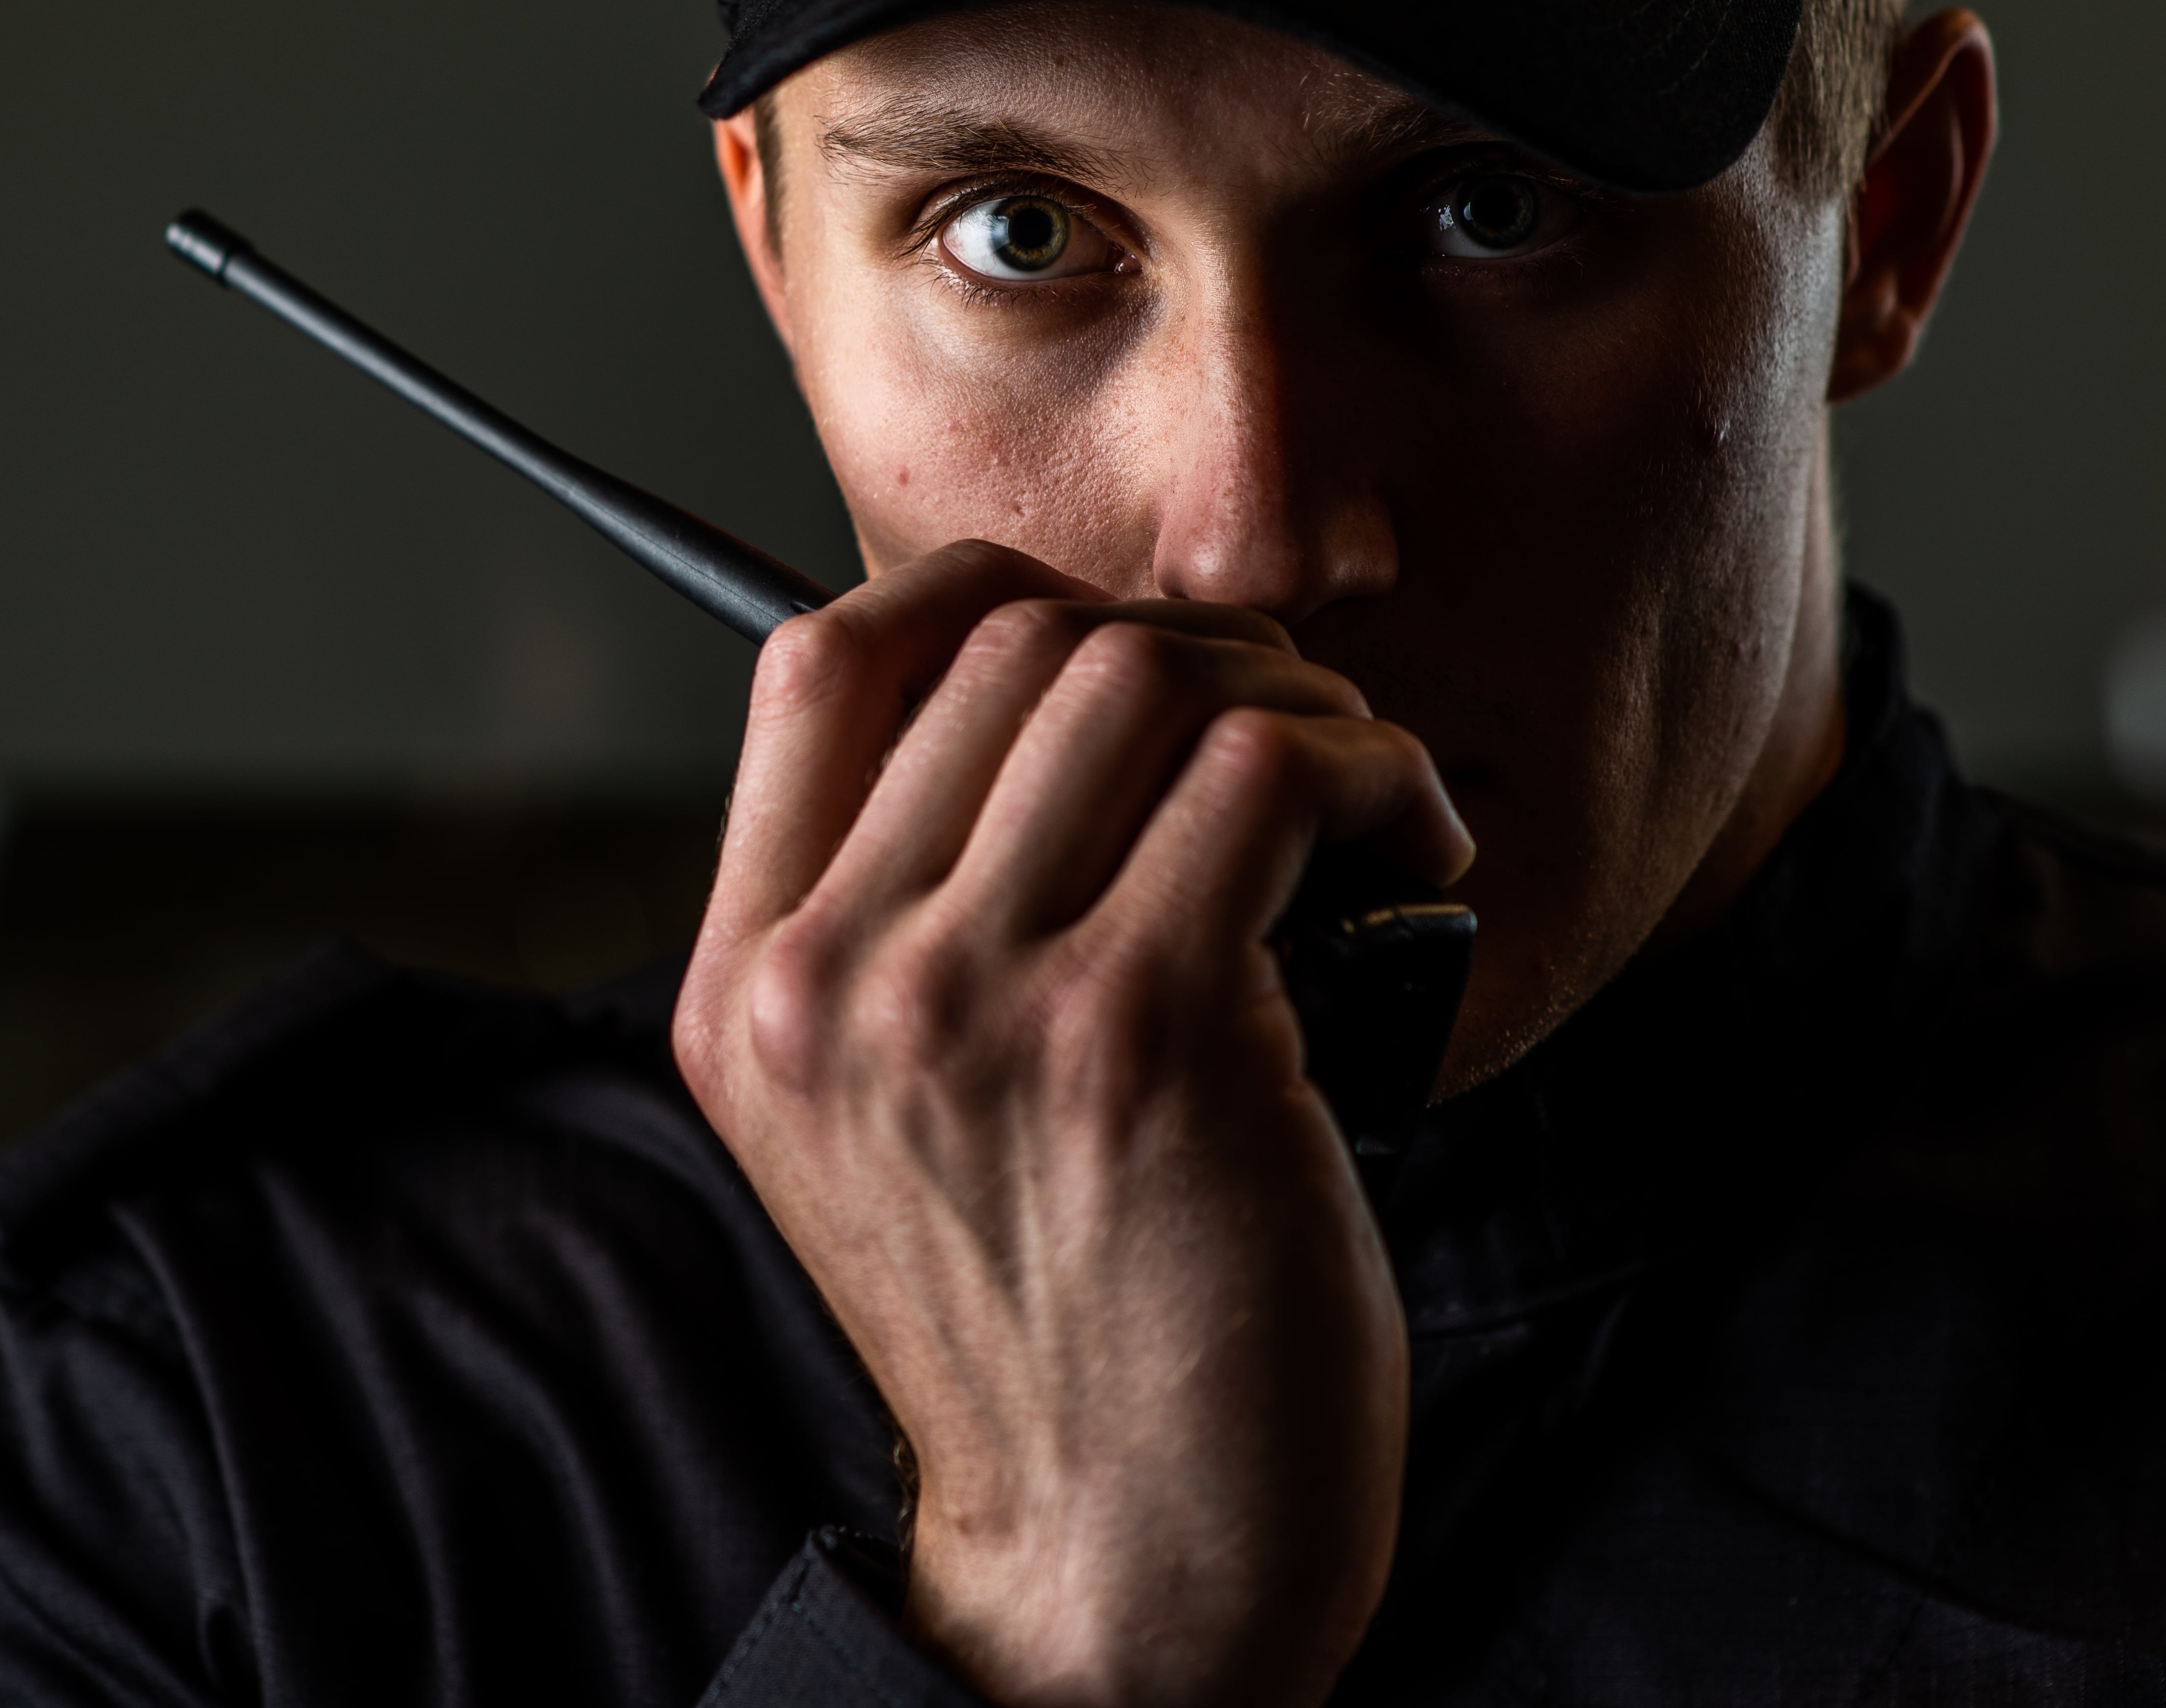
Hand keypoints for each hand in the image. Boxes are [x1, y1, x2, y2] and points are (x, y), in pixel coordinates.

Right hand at [673, 541, 1473, 1707]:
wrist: (1124, 1566)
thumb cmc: (1054, 1330)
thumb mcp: (887, 1122)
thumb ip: (903, 921)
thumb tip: (1053, 696)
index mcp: (746, 987)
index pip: (818, 656)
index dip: (987, 599)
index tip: (1122, 658)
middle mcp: (828, 981)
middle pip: (1011, 641)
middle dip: (1193, 654)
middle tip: (1294, 749)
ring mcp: (971, 1004)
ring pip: (1148, 679)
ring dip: (1305, 709)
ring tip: (1367, 809)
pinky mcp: (1142, 1036)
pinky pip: (1277, 780)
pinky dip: (1382, 787)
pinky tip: (1419, 869)